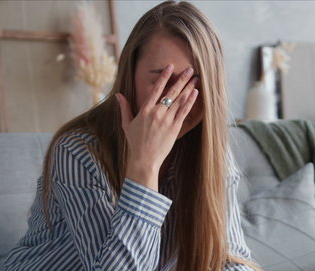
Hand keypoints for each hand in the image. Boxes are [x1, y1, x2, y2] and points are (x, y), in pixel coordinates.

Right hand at [116, 64, 198, 189]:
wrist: (144, 159)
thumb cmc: (135, 143)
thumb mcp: (127, 124)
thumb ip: (125, 108)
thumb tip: (118, 95)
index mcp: (145, 110)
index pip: (156, 89)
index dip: (164, 76)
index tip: (171, 67)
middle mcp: (157, 112)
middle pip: (171, 92)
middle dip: (182, 79)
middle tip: (190, 69)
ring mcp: (166, 120)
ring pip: (180, 100)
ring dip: (189, 88)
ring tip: (196, 78)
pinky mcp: (174, 128)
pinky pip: (184, 112)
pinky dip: (190, 102)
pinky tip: (195, 93)